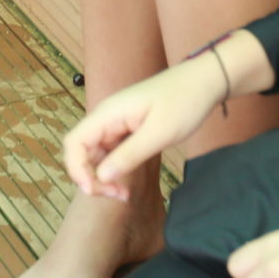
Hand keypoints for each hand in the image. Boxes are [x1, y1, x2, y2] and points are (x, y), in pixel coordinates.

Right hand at [63, 52, 230, 200]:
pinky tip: (127, 182)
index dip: (77, 169)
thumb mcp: (159, 133)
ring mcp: (116, 122)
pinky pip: (110, 151)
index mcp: (108, 113)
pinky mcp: (127, 128)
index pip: (75, 142)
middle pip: (82, 151)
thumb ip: (129, 155)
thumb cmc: (183, 102)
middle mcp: (106, 117)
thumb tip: (101, 177)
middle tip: (118, 196)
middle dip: (91, 178)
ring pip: (95, 154)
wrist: (203, 82)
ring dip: (103, 176)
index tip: (94, 191)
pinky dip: (114, 169)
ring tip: (124, 194)